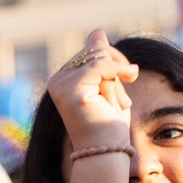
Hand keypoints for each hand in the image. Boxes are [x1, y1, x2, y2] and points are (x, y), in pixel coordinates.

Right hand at [47, 27, 137, 150]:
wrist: (105, 151)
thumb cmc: (107, 124)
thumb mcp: (108, 84)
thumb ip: (102, 58)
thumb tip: (97, 32)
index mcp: (63, 79)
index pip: (94, 49)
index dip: (114, 62)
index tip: (125, 83)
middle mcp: (57, 80)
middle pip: (97, 50)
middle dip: (116, 71)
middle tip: (120, 101)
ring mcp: (61, 85)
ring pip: (100, 57)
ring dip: (117, 81)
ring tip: (116, 105)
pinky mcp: (71, 90)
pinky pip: (101, 65)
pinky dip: (116, 77)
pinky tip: (120, 99)